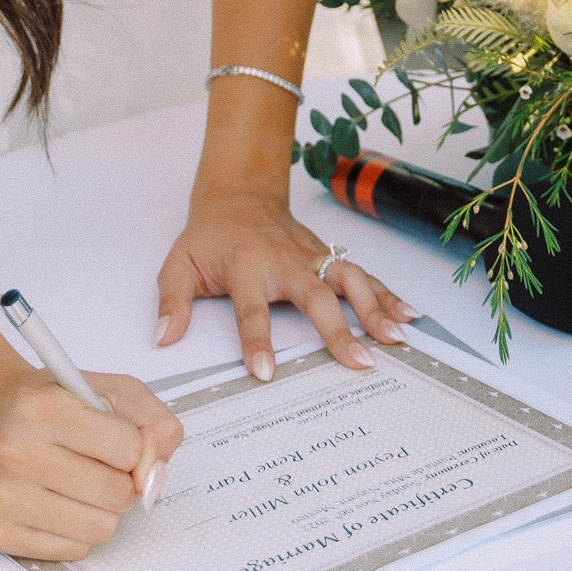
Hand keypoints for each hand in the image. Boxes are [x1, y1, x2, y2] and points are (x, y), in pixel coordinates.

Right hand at [0, 362, 182, 560]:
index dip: (136, 448)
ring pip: (100, 529)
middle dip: (122, 482)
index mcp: (43, 409)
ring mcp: (4, 497)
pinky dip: (78, 531)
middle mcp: (16, 453)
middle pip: (117, 494)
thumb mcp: (110, 391)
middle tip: (100, 466)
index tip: (118, 440)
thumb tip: (155, 477)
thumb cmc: (55, 405)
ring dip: (103, 510)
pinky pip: (75, 551)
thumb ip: (153, 423)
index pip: (129, 449)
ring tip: (81, 485)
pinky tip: (58, 502)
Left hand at [155, 188, 414, 380]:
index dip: (258, 342)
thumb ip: (172, 302)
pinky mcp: (328, 258)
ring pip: (350, 281)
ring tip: (395, 339)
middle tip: (358, 362)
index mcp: (246, 266)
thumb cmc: (211, 236)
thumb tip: (164, 337)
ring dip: (375, 309)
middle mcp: (285, 262)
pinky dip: (388, 294)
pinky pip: (363, 275)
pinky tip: (408, 315)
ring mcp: (312, 258)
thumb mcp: (179, 264)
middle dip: (338, 330)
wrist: (239, 196)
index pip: (252, 310)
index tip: (266, 373)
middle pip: (316, 296)